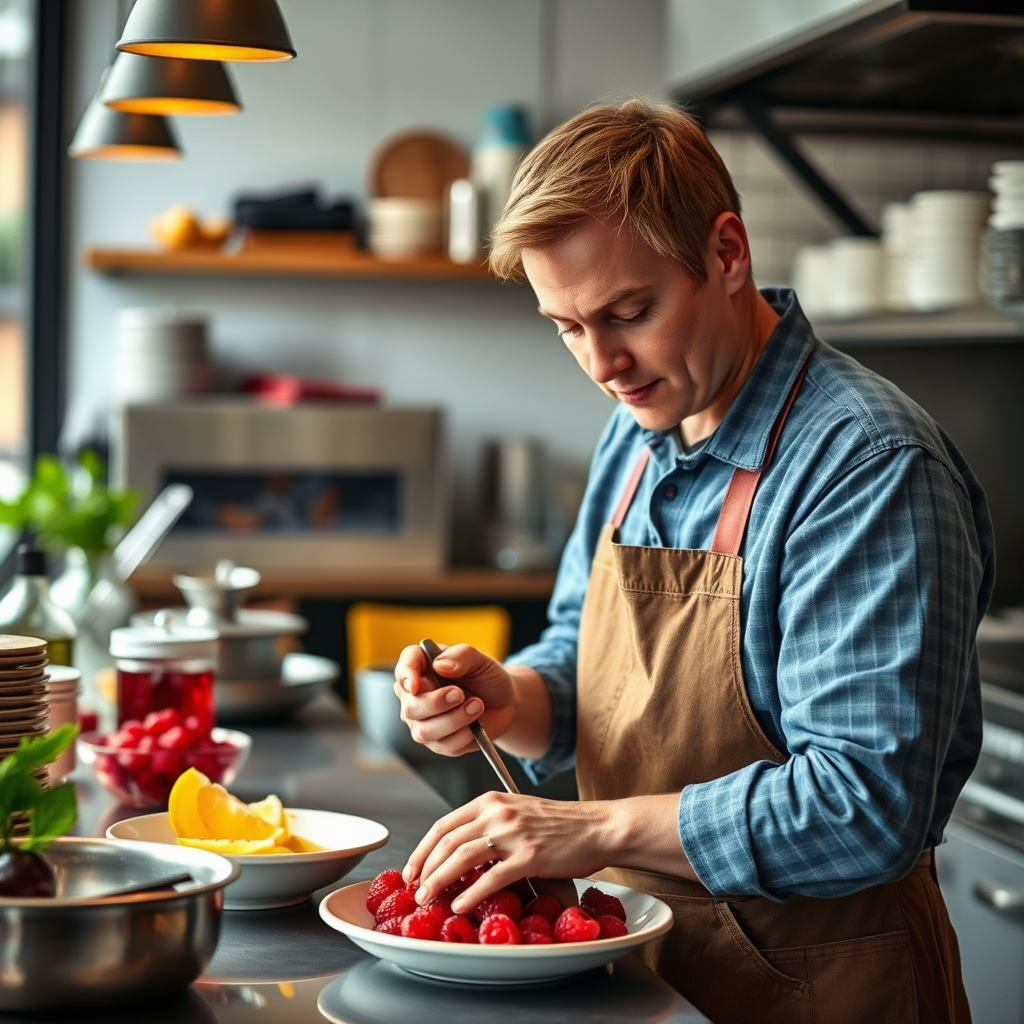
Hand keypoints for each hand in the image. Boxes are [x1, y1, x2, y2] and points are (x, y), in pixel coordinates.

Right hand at [393, 643, 514, 755]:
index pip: (404, 667)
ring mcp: (423, 722)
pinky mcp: (437, 742)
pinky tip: (474, 726)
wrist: (503, 702)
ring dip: (453, 720)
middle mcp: (416, 696)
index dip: (406, 675)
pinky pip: (443, 746)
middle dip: (436, 703)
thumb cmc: (485, 676)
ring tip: (477, 706)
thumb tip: (440, 666)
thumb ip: (461, 656)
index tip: (415, 684)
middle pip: (411, 707)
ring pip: (424, 731)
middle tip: (460, 694)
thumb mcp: (479, 659)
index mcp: (422, 668)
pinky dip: (461, 736)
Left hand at [404, 792, 610, 912]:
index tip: (411, 869)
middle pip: (447, 841)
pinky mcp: (530, 856)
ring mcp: (514, 833)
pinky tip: (460, 906)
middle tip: (414, 890)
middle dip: (424, 869)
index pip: (444, 824)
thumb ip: (490, 825)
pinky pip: (492, 877)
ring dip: (439, 881)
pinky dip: (471, 894)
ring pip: (462, 857)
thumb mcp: (518, 812)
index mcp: (491, 800)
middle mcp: (498, 812)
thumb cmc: (560, 824)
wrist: (598, 827)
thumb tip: (460, 855)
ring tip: (427, 900)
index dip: (422, 849)